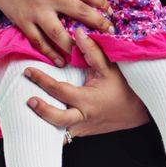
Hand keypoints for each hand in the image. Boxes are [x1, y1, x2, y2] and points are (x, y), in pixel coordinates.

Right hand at [0, 0, 110, 66]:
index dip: (101, 2)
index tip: (110, 11)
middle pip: (79, 12)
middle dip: (98, 23)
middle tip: (111, 33)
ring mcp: (36, 11)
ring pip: (58, 32)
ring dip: (74, 44)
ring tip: (87, 53)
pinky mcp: (23, 22)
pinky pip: (38, 41)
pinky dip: (49, 53)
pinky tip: (61, 62)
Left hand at [23, 32, 149, 137]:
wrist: (137, 111)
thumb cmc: (124, 88)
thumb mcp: (110, 69)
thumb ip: (92, 51)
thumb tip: (78, 33)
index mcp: (88, 100)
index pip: (59, 90)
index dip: (41, 80)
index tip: (28, 72)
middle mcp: (83, 117)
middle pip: (57, 119)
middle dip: (41, 110)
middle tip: (28, 99)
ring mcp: (82, 128)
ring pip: (58, 132)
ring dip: (43, 124)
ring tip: (27, 115)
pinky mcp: (82, 133)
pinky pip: (64, 134)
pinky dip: (52, 129)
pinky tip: (41, 123)